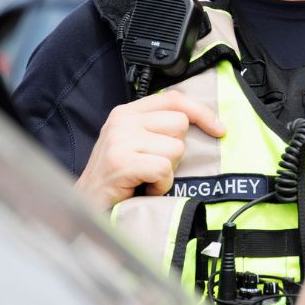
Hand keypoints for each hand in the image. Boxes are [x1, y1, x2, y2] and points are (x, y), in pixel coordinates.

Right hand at [74, 92, 225, 208]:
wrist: (85, 204)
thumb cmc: (116, 177)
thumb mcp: (134, 143)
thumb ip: (157, 127)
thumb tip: (201, 121)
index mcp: (127, 112)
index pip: (174, 99)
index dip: (202, 112)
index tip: (219, 129)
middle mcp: (122, 120)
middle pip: (180, 124)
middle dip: (176, 150)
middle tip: (155, 165)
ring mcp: (120, 140)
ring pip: (175, 148)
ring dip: (167, 171)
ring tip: (147, 178)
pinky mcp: (122, 162)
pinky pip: (164, 169)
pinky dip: (161, 185)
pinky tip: (146, 188)